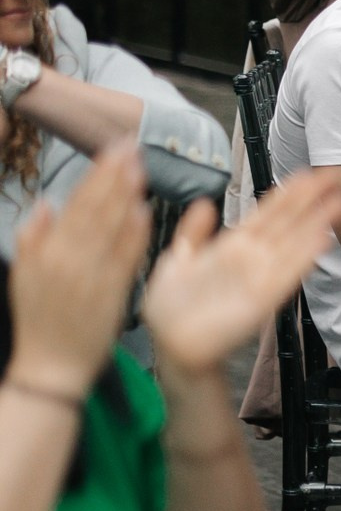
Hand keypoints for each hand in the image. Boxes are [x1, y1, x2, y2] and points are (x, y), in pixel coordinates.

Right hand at [6, 143, 150, 400]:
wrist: (53, 364)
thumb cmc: (38, 319)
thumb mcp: (24, 276)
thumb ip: (32, 238)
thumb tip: (45, 205)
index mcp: (49, 252)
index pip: (76, 204)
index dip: (96, 175)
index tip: (112, 150)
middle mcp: (71, 259)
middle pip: (96, 209)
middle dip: (114, 175)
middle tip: (131, 146)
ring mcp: (94, 275)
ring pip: (112, 227)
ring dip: (127, 195)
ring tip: (140, 167)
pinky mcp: (115, 292)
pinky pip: (127, 258)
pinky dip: (135, 234)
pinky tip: (145, 212)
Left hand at [141, 175, 340, 379]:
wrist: (173, 345)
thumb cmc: (172, 308)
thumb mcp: (176, 261)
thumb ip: (193, 233)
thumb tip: (205, 202)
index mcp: (232, 246)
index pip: (266, 213)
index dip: (286, 193)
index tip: (306, 174)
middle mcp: (252, 258)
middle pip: (286, 222)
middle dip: (310, 199)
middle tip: (333, 176)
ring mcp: (261, 277)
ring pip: (293, 243)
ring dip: (317, 223)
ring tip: (338, 201)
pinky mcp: (264, 299)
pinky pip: (288, 273)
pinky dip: (305, 257)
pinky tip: (322, 239)